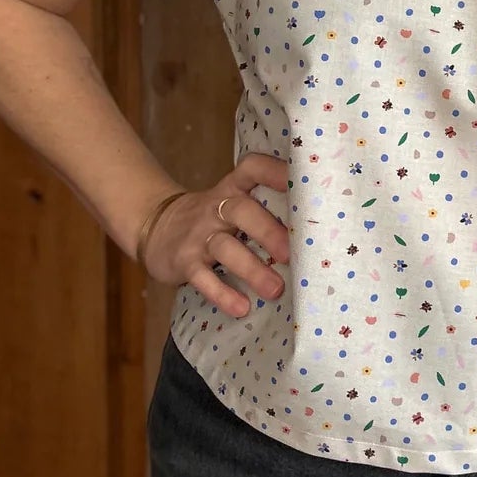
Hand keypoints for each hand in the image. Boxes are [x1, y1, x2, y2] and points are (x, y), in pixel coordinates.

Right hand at [142, 152, 290, 318]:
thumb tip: (320, 222)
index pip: (252, 168)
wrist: (155, 227)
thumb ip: (265, 205)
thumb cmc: (213, 217)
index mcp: (233, 188)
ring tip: (275, 290)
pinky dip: (222, 294)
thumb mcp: (232, 202)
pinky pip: (202, 278)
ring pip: (224, 248)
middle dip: (268, 231)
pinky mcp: (184, 262)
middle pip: (242, 211)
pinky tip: (242, 307)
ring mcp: (198, 235)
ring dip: (251, 269)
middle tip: (293, 254)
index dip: (276, 171)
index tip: (303, 182)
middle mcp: (216, 207)